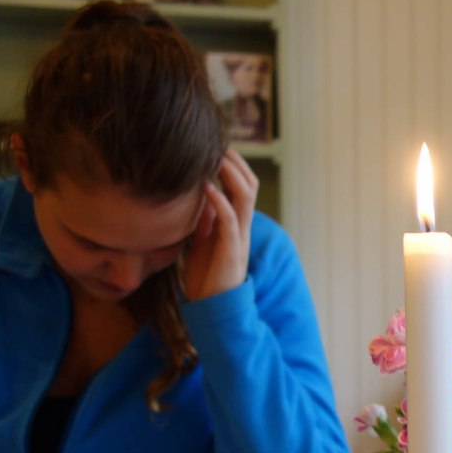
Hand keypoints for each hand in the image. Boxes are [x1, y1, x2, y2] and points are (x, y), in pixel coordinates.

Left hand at [183, 150, 258, 300]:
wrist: (212, 309)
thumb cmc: (206, 278)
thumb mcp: (202, 244)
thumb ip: (206, 222)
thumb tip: (202, 200)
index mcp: (236, 225)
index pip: (243, 187)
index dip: (234, 165)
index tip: (217, 147)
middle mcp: (242, 227)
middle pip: (249, 185)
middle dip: (235, 162)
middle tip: (218, 143)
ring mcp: (239, 237)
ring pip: (245, 197)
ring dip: (231, 174)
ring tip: (215, 157)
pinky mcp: (231, 250)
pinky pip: (229, 220)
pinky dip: (219, 201)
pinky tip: (206, 187)